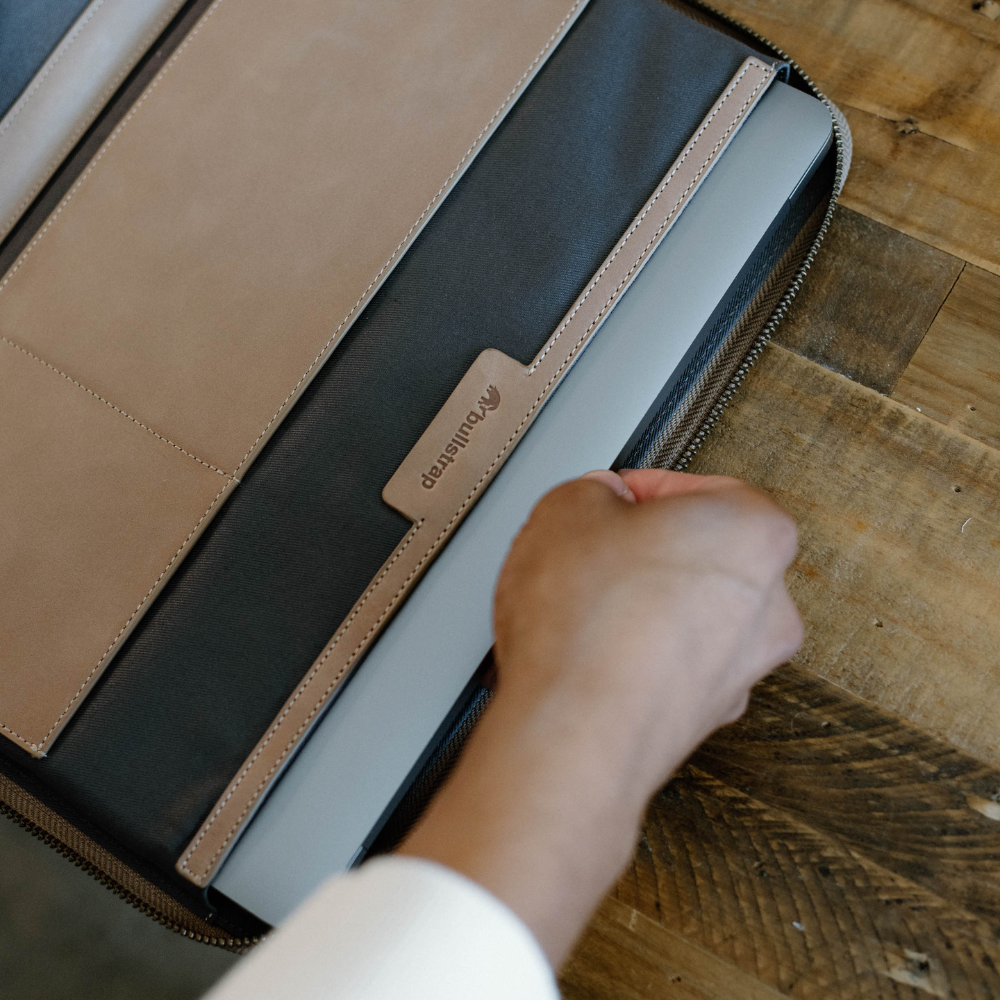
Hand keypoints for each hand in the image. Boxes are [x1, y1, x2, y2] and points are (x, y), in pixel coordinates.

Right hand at [400, 469, 801, 966]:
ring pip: (685, 613)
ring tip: (580, 607)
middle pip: (698, 554)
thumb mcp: (569, 506)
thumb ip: (595, 489)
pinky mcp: (706, 716)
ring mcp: (741, 667)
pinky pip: (668, 663)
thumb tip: (596, 504)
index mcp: (754, 531)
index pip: (698, 487)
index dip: (639, 490)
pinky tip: (586, 651)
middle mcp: (768, 603)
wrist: (576, 731)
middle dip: (642, 550)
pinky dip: (633, 655)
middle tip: (592, 552)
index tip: (611, 499)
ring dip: (638, 604)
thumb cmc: (588, 624)